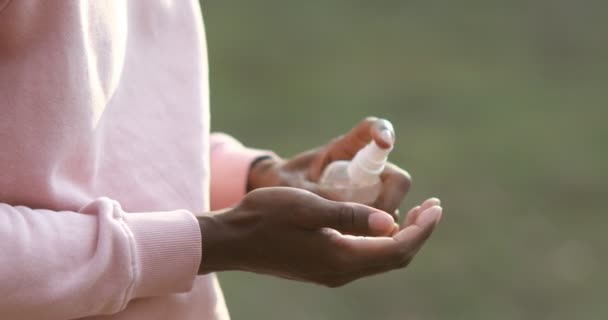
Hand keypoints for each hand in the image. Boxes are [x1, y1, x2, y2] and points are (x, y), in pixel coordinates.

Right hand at [198, 187, 441, 286]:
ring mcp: (330, 272)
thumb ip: (349, 215)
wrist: (232, 240)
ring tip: (415, 212)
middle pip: (394, 258)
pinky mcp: (322, 266)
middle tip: (432, 207)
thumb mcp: (308, 207)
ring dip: (401, 236)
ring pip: (380, 259)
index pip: (397, 248)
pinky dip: (381, 241)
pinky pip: (364, 257)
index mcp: (340, 258)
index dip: (422, 229)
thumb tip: (390, 222)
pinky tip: (380, 221)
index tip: (436, 206)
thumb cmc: (265, 217)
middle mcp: (340, 272)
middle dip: (418, 233)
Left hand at [247, 117, 410, 219]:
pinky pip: (381, 225)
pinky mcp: (367, 211)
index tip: (384, 142)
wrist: (274, 202)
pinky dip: (372, 234)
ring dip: (379, 221)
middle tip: (369, 219)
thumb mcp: (293, 187)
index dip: (383, 132)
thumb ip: (318, 193)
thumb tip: (344, 209)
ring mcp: (369, 190)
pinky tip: (351, 244)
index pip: (372, 129)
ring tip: (349, 233)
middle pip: (397, 180)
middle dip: (389, 200)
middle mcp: (363, 167)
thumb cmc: (281, 185)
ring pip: (392, 206)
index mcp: (344, 148)